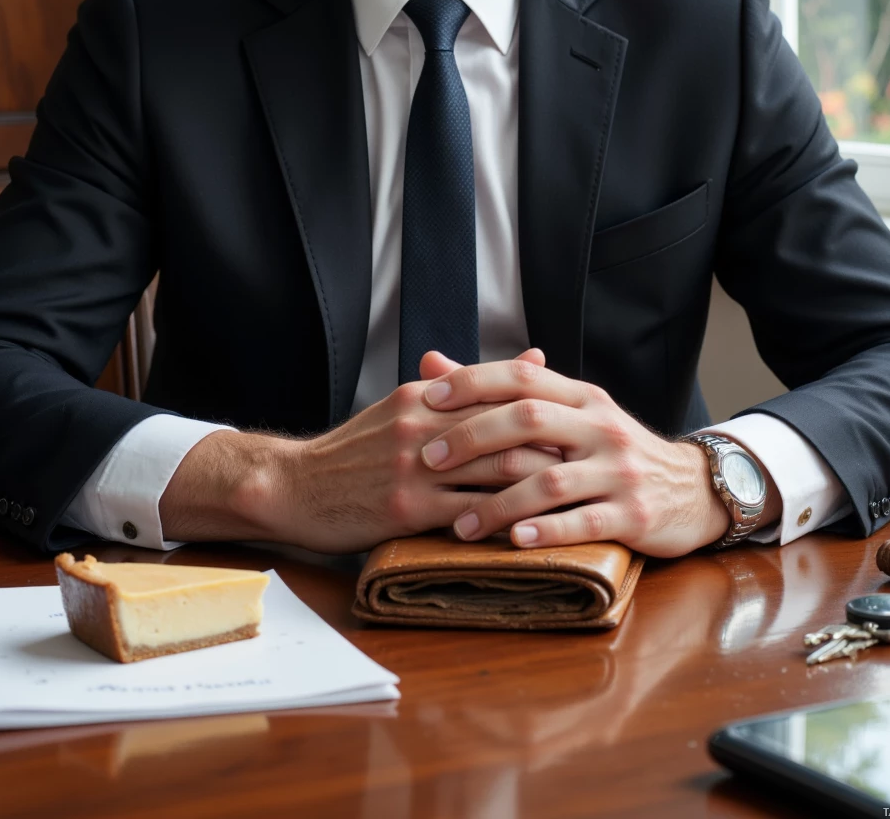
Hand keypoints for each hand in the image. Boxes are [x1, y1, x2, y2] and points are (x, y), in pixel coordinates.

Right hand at [160, 348, 559, 552]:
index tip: (582, 424)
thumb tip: (534, 357)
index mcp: (425, 395)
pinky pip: (471, 515)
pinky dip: (508, 522)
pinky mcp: (407, 508)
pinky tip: (535, 532)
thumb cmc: (356, 450)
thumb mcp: (408, 404)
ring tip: (579, 498)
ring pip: (498, 472)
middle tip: (595, 464)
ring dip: (543, 487)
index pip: (501, 393)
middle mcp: (424, 424)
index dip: (547, 410)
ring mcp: (416, 467)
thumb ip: (469, 385)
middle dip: (557, 448)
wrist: (294, 485)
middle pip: (510, 431)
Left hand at [417, 360, 775, 556]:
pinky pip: (583, 522)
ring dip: (498, 503)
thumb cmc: (610, 452)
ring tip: (459, 525)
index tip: (427, 397)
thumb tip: (430, 365)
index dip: (472, 382)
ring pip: (549, 480)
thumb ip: (504, 395)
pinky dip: (546, 532)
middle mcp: (599, 426)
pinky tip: (514, 543)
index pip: (520, 376)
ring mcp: (618, 470)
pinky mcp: (633, 514)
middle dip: (472, 438)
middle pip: (528, 420)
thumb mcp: (568, 415)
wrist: (692, 489)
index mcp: (581, 397)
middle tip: (428, 460)